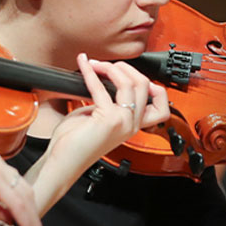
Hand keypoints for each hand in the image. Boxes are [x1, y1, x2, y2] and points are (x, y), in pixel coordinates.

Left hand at [49, 53, 172, 167]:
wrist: (64, 161)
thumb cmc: (75, 143)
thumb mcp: (99, 117)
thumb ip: (108, 101)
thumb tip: (105, 80)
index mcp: (133, 126)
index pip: (161, 106)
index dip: (155, 87)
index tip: (135, 76)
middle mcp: (131, 124)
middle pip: (144, 85)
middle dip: (126, 68)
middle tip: (108, 65)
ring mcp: (122, 122)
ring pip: (128, 83)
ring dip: (110, 67)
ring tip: (96, 64)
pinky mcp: (108, 119)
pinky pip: (101, 87)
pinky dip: (90, 72)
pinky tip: (84, 65)